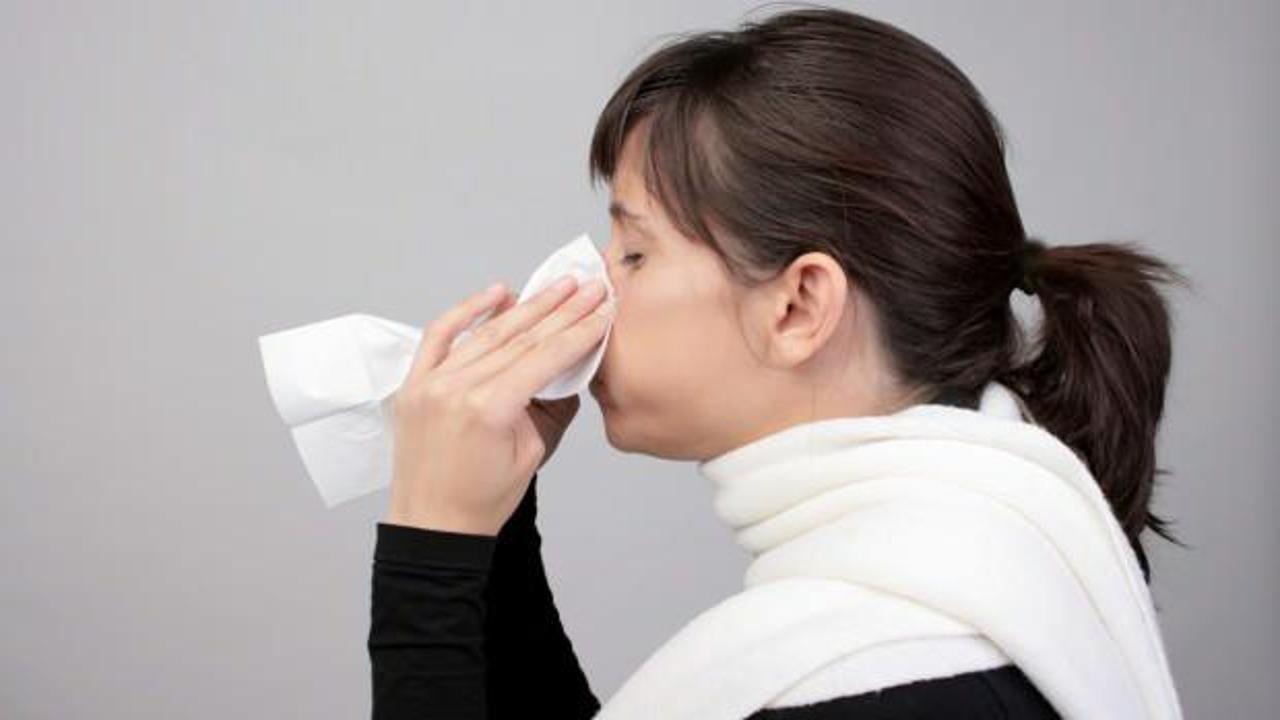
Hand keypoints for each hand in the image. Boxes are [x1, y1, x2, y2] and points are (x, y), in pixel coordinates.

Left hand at [385, 276, 612, 534]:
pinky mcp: (415, 384)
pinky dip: (467, 312)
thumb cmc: (482, 500)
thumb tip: (567, 366)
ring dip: (526, 306)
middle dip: (561, 310)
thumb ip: (550, 404)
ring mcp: (431, 383)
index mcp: (489, 409)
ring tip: (557, 286)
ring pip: (487, 332)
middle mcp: (457, 388)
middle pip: (520, 337)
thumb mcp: (533, 453)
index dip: (579, 331)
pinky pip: (440, 336)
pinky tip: (497, 294)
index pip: (545, 357)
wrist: (432, 526)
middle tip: (588, 286)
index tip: (602, 310)